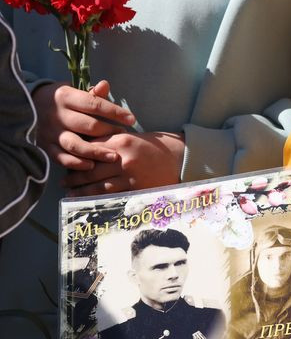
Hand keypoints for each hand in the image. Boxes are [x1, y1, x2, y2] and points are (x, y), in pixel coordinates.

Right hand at [32, 79, 136, 169]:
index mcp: (65, 97)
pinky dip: (76, 163)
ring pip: (75, 144)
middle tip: (123, 137)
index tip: (132, 119)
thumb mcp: (73, 91)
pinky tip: (92, 166)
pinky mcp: (44, 146)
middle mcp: (57, 115)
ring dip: (96, 152)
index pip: (94, 105)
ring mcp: (50, 132)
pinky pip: (61, 157)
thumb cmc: (62, 100)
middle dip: (109, 132)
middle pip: (88, 126)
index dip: (115, 112)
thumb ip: (91, 93)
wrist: (27, 106)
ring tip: (113, 156)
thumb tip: (105, 85)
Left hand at [62, 131, 184, 196]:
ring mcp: (130, 176)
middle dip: (75, 178)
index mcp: (121, 142)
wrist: (179, 158)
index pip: (90, 151)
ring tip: (71, 194)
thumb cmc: (153, 147)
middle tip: (63, 183)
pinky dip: (99, 200)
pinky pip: (113, 196)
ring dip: (82, 191)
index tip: (67, 164)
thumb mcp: (131, 137)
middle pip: (91, 171)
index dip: (76, 158)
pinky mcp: (136, 189)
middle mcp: (123, 160)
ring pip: (98, 186)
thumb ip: (109, 142)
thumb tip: (85, 150)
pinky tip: (90, 201)